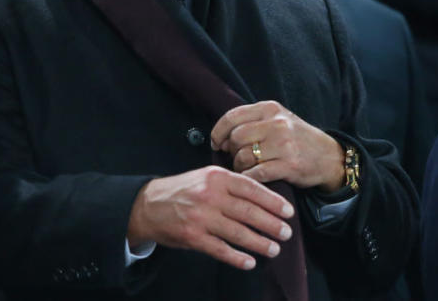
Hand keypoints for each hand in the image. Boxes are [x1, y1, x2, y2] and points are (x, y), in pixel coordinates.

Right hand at [126, 167, 294, 270]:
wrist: (149, 204)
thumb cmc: (184, 190)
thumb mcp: (207, 176)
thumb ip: (232, 184)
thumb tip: (265, 197)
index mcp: (217, 177)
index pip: (252, 189)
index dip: (273, 201)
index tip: (288, 211)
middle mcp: (210, 196)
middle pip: (248, 212)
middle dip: (271, 224)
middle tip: (286, 233)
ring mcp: (201, 217)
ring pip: (237, 232)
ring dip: (259, 243)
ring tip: (274, 248)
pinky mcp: (192, 237)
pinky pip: (220, 249)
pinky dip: (237, 258)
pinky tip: (250, 262)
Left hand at [210, 100, 345, 192]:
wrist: (329, 156)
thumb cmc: (298, 139)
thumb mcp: (279, 119)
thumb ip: (253, 122)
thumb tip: (222, 137)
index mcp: (271, 108)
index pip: (232, 116)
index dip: (219, 132)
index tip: (217, 143)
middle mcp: (278, 123)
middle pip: (236, 138)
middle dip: (231, 151)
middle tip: (236, 158)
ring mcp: (284, 145)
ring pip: (244, 156)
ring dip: (240, 166)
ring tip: (246, 168)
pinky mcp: (289, 165)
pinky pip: (256, 174)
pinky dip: (249, 178)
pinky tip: (252, 178)